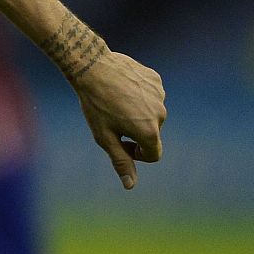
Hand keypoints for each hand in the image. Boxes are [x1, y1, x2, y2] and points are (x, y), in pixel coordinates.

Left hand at [69, 51, 165, 189]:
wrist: (92, 66)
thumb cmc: (95, 105)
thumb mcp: (104, 137)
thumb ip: (121, 161)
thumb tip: (130, 186)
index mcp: (149, 132)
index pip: (153, 155)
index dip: (136, 154)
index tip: (121, 143)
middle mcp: (160, 114)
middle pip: (152, 133)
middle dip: (135, 131)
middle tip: (112, 118)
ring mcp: (160, 96)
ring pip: (151, 113)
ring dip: (137, 112)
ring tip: (115, 101)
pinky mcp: (156, 80)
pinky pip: (151, 95)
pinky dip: (139, 95)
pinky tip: (121, 88)